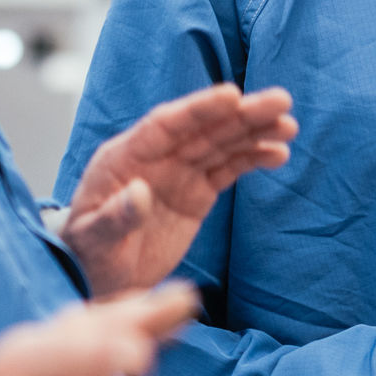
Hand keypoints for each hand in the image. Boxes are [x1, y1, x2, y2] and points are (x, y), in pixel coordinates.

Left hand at [58, 83, 297, 295]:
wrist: (96, 279)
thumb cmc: (86, 256)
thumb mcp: (93, 241)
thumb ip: (114, 218)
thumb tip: (138, 192)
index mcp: (125, 157)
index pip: (166, 125)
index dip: (199, 109)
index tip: (232, 95)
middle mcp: (155, 158)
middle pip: (203, 129)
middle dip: (241, 114)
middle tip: (281, 102)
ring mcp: (178, 174)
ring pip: (221, 145)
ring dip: (254, 132)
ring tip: (289, 126)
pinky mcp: (195, 194)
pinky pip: (227, 170)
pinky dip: (252, 159)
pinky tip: (278, 153)